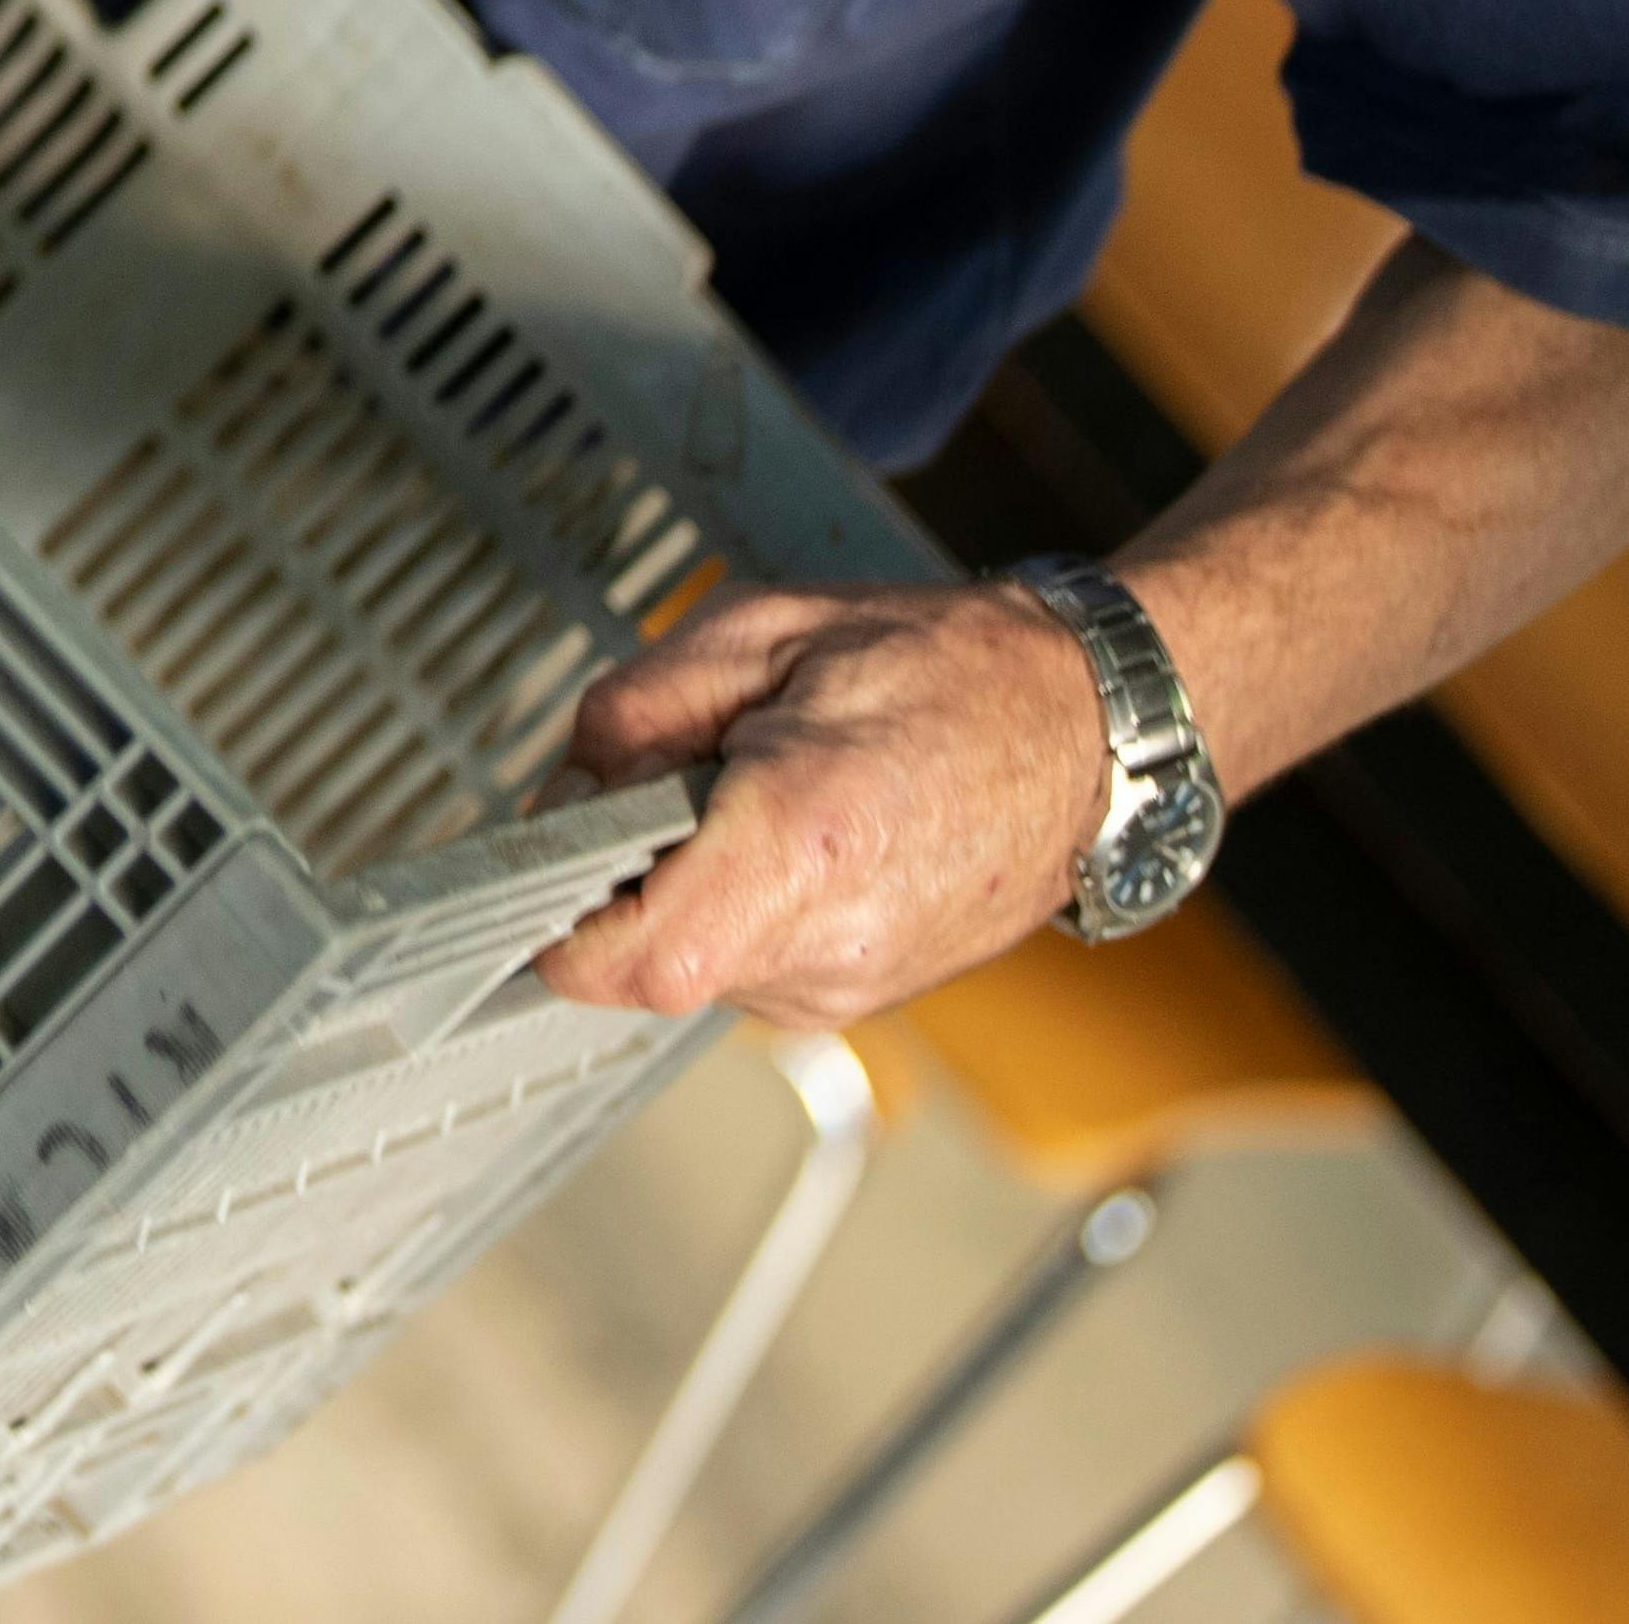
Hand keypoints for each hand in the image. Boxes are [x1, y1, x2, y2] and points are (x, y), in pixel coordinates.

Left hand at [528, 578, 1118, 1029]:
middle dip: (621, 873)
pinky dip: (736, 903)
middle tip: (674, 778)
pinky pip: (749, 965)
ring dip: (683, 885)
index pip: (629, 960)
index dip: (559, 925)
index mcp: (800, 842)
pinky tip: (790, 831)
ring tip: (754, 793)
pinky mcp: (863, 997)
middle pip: (647, 959)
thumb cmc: (946, 667)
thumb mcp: (758, 632)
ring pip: (694, 963)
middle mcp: (828, 940)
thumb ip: (632, 714)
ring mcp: (852, 985)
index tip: (539, 867)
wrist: (1090, 728)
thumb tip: (562, 797)